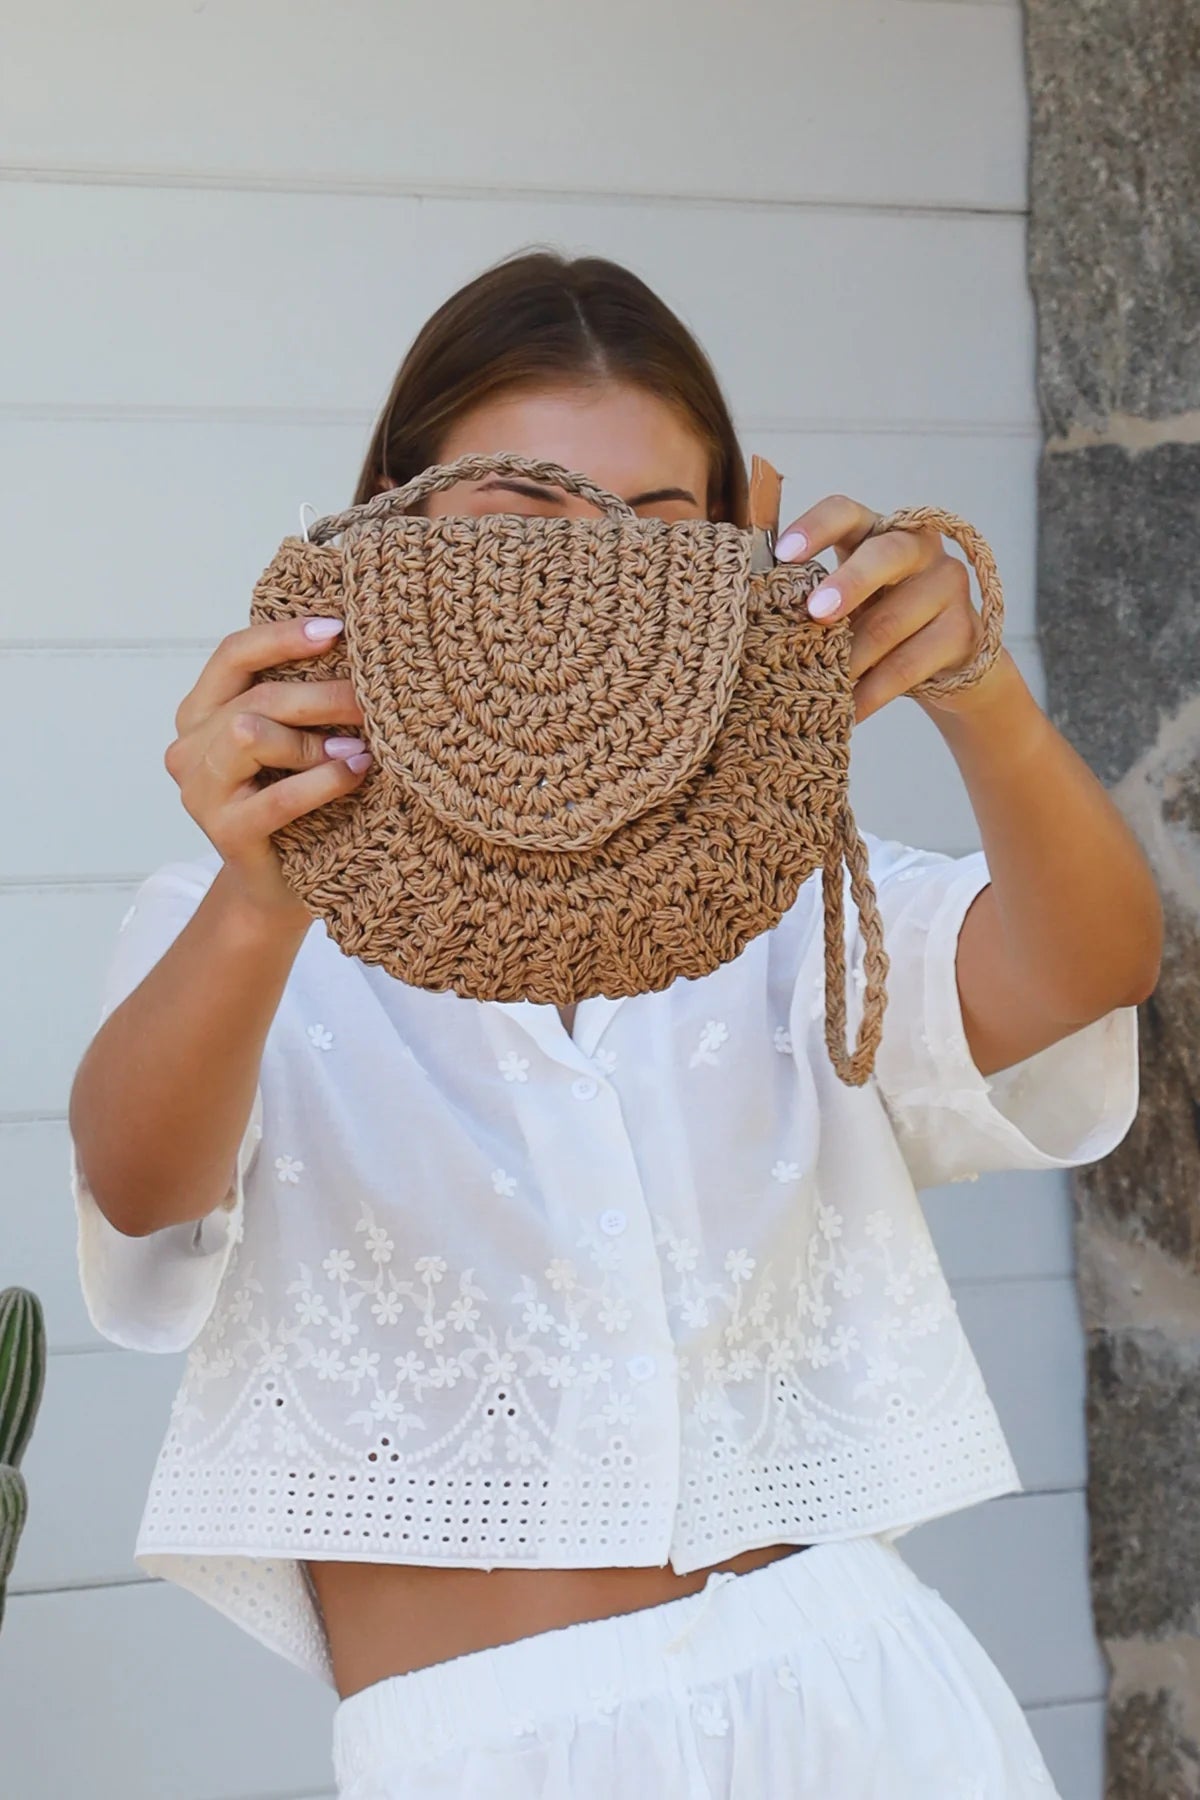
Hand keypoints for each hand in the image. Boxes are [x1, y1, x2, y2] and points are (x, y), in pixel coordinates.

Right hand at [164, 617, 370, 920]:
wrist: (278, 887)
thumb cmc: (295, 802)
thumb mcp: (291, 741)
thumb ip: (298, 699)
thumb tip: (356, 645)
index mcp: (201, 712)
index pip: (234, 654)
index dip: (284, 636)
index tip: (338, 629)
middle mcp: (189, 747)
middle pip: (256, 696)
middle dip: (322, 694)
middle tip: (373, 697)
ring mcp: (200, 792)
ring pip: (250, 735)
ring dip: (314, 737)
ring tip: (362, 744)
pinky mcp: (224, 832)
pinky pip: (278, 796)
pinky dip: (324, 780)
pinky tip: (357, 770)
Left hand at [775, 494, 1001, 725]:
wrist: (945, 665)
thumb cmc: (878, 624)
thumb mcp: (846, 603)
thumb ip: (811, 596)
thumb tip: (754, 611)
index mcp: (878, 530)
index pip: (847, 512)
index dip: (816, 527)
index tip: (784, 554)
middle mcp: (919, 548)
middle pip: (885, 554)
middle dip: (847, 584)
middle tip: (814, 614)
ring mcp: (949, 586)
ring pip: (890, 622)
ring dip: (849, 658)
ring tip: (820, 683)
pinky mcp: (964, 631)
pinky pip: (908, 665)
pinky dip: (872, 692)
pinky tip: (848, 710)